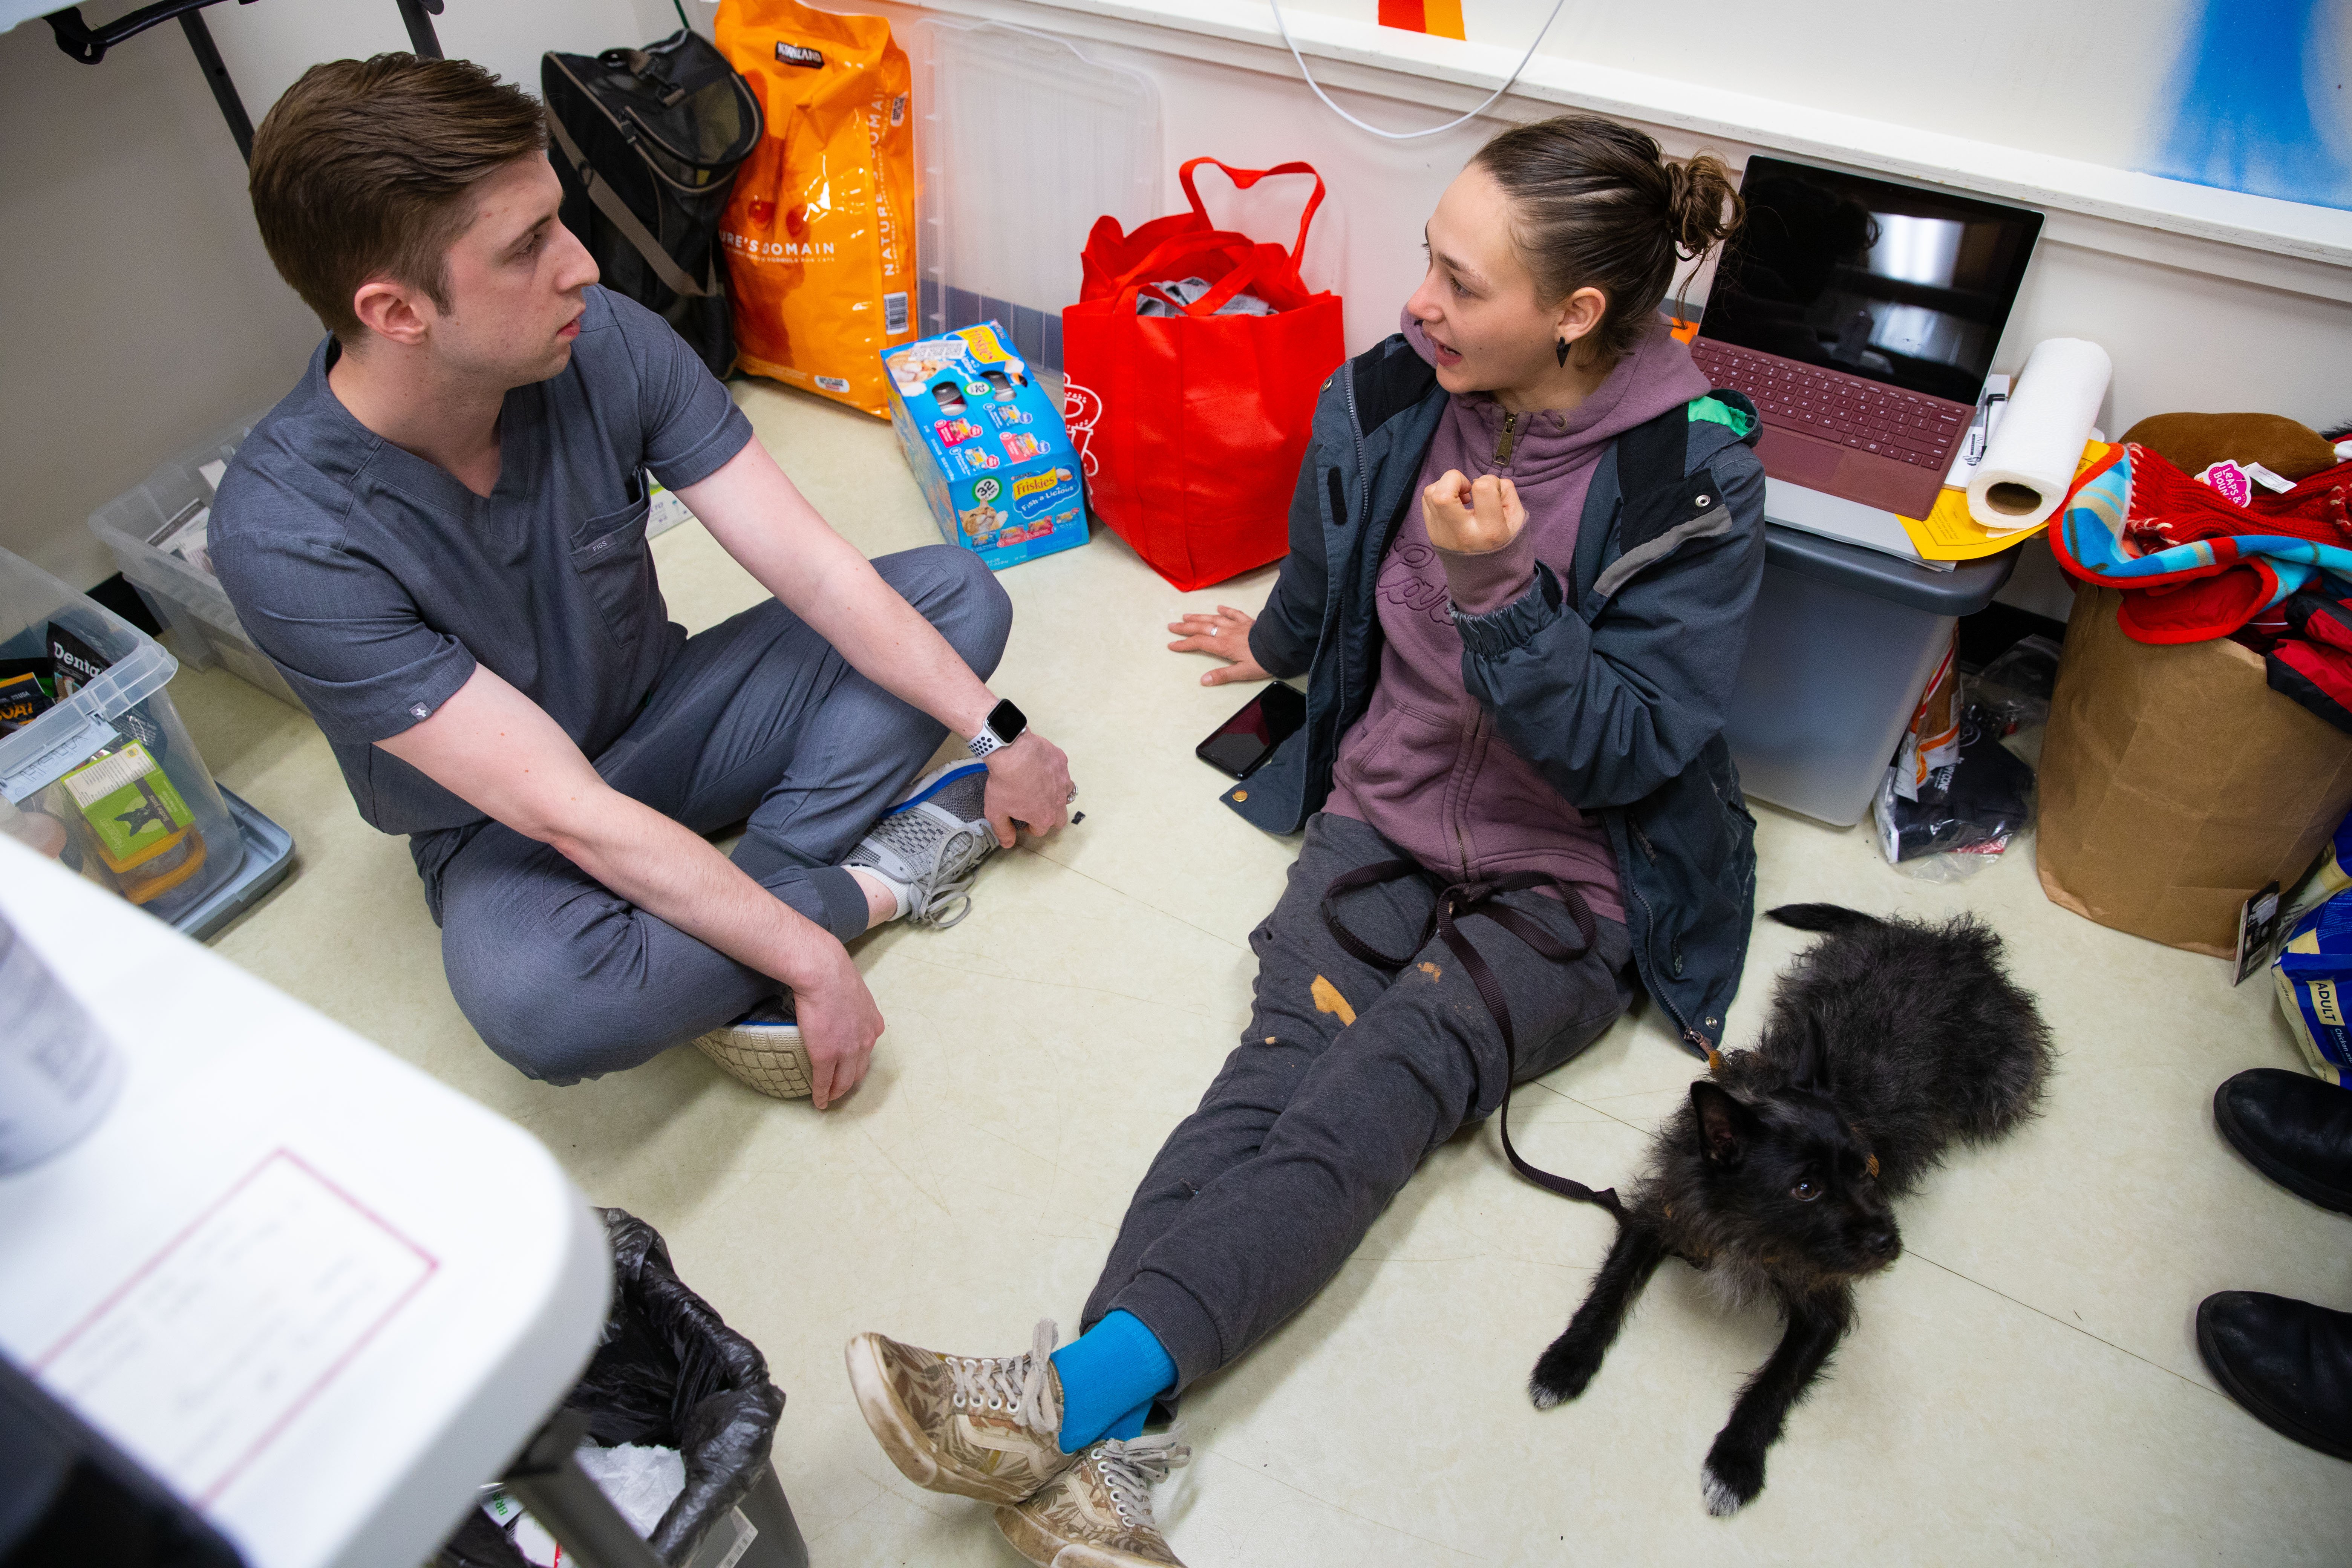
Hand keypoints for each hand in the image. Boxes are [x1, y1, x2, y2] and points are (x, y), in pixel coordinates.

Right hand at [791, 940, 883, 1109]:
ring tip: (829, 1098)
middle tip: (839, 1089)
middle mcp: (865, 1042)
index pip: (867, 1052)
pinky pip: (824, 1082)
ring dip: (837, 1092)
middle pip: (859, 1071)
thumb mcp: (855, 992)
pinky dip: (821, 1095)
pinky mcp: (827, 1057)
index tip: (850, 1069)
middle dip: (849, 1082)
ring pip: (844, 1081)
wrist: (823, 974)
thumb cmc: (834, 975)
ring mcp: (847, 1051)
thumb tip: (842, 1003)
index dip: (858, 1063)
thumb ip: (853, 1005)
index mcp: (873, 1026)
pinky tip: (819, 1102)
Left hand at [982, 730, 1072, 848]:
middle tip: (1035, 809)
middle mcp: (1058, 802)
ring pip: (1065, 795)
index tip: (1021, 820)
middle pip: (1060, 818)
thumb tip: (1008, 844)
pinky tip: (1040, 767)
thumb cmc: (1004, 782)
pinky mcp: (1062, 763)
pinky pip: (1061, 772)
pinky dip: (1054, 773)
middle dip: (1049, 818)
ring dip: (1056, 797)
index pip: (1040, 830)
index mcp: (1043, 817)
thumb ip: (1003, 830)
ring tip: (1041, 789)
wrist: (1012, 751)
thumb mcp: (996, 811)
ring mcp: (1063, 781)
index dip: (1029, 827)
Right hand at [1166, 604, 1267, 686]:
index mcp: (1223, 646)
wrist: (1282, 645)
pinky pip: (1234, 613)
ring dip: (1199, 617)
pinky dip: (1225, 610)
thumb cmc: (1263, 661)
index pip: (1199, 643)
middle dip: (1185, 627)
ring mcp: (1237, 625)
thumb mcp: (1243, 673)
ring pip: (1214, 619)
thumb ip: (1223, 675)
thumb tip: (1203, 680)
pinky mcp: (1248, 621)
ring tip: (1186, 615)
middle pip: (1202, 628)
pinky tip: (1219, 607)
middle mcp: (1227, 632)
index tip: (1171, 644)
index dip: (1184, 644)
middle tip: (1171, 625)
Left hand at [1422, 469, 1525, 553]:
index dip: (1490, 481)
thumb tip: (1489, 480)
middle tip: (1468, 489)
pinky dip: (1438, 495)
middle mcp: (1462, 533)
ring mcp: (1443, 535)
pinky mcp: (1432, 534)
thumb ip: (1507, 492)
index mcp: (1489, 530)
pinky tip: (1453, 504)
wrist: (1485, 577)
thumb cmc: (1504, 543)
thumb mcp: (1517, 519)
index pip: (1483, 488)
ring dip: (1445, 486)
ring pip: (1430, 494)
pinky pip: (1426, 502)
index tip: (1492, 492)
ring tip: (1461, 497)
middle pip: (1442, 494)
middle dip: (1455, 478)